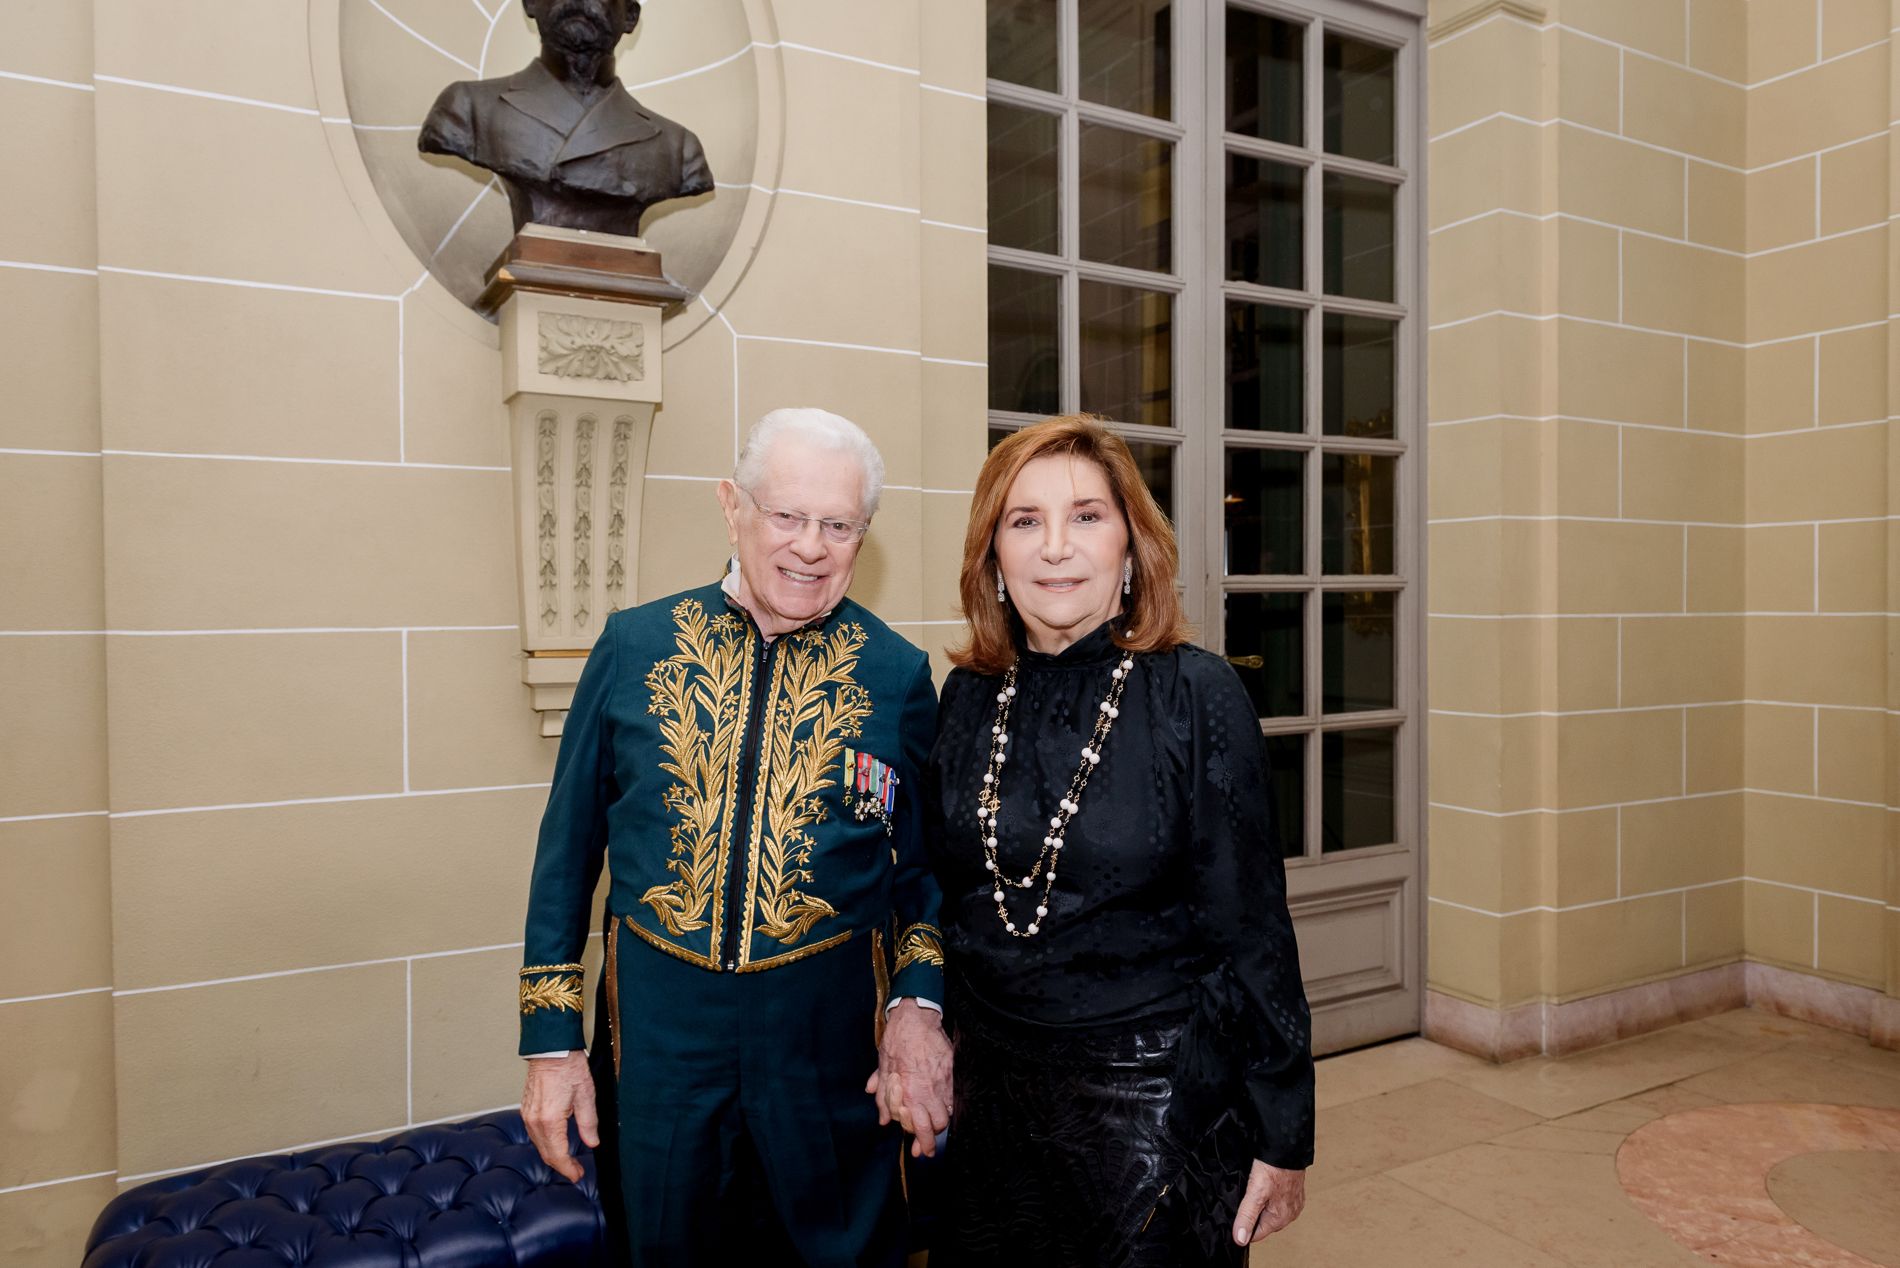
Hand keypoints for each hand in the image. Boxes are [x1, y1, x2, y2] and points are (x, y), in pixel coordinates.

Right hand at [522, 1051, 598, 1183]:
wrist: (551, 1050)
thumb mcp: (586, 1096)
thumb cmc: (570, 1068)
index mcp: (550, 1120)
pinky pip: (534, 1134)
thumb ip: (589, 1123)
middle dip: (561, 1166)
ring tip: (568, 1161)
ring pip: (539, 1145)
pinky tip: (556, 1144)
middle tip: (575, 1172)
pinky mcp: (526, 1109)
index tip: (578, 1176)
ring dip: (552, 1156)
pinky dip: (545, 1144)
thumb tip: (593, 1143)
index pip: (558, 1154)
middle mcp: (534, 1120)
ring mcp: (527, 1115)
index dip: (568, 1169)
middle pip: (546, 1153)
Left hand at [863, 1000, 952, 1156]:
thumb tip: (884, 1120)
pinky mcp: (953, 1072)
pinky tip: (941, 1108)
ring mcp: (944, 1081)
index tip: (919, 1151)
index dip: (921, 1143)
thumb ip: (883, 1097)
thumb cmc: (896, 1041)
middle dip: (933, 1140)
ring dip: (941, 1123)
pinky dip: (948, 1107)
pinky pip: (954, 1097)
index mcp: (909, 1092)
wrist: (916, 1018)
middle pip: (938, 1126)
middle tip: (929, 1147)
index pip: (920, 1128)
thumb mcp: (883, 1068)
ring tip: (933, 1126)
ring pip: (948, 1113)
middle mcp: (929, 1090)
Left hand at [1233, 1160, 1304, 1244]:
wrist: (1288, 1148)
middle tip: (1249, 1194)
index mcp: (1279, 1219)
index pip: (1256, 1235)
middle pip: (1262, 1222)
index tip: (1240, 1210)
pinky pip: (1277, 1200)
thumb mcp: (1255, 1193)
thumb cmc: (1274, 1168)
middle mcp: (1289, 1215)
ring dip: (1261, 1202)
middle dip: (1253, 1212)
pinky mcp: (1294, 1194)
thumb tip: (1240, 1239)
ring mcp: (1293, 1204)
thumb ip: (1247, 1217)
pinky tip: (1267, 1183)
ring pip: (1270, 1211)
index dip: (1244, 1225)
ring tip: (1258, 1187)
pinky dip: (1270, 1194)